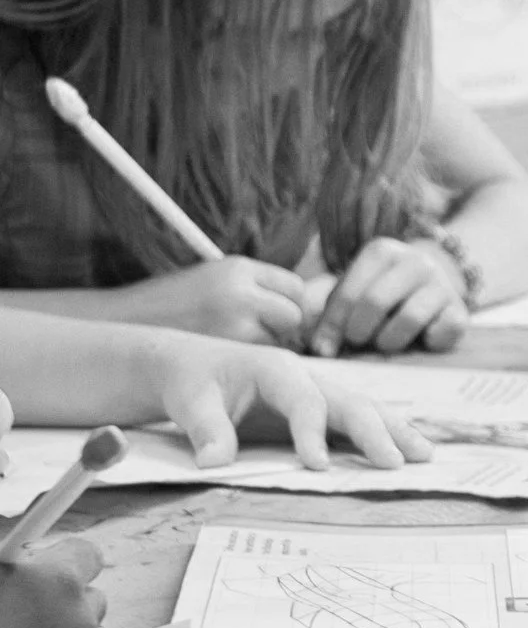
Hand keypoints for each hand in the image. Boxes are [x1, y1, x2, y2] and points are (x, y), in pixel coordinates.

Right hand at [0, 538, 104, 627]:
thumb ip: (6, 564)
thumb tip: (13, 563)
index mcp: (57, 582)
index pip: (85, 553)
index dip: (61, 556)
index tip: (37, 562)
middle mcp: (76, 620)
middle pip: (87, 595)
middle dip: (60, 594)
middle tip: (19, 597)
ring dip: (53, 626)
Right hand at [113, 258, 309, 345]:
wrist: (119, 323)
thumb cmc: (172, 305)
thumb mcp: (214, 282)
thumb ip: (255, 290)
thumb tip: (307, 309)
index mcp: (238, 268)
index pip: (294, 287)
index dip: (288, 304)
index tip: (273, 315)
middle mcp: (240, 291)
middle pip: (294, 314)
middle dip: (284, 327)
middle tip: (258, 334)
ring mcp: (233, 322)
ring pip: (277, 339)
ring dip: (265, 344)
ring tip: (230, 341)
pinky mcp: (223, 350)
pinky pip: (256, 357)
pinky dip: (248, 359)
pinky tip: (222, 355)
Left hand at [143, 334, 433, 469]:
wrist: (193, 367)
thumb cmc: (193, 382)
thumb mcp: (189, 402)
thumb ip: (205, 430)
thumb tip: (213, 463)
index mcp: (277, 369)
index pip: (305, 402)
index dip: (313, 433)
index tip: (318, 467)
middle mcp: (308, 377)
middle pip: (350, 402)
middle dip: (375, 432)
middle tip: (395, 464)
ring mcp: (320, 392)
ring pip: (366, 409)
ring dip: (395, 432)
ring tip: (424, 456)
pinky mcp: (323, 408)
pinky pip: (360, 419)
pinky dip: (387, 434)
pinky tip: (408, 450)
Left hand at [304, 237, 468, 357]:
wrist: (430, 289)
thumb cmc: (380, 296)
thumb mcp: (353, 294)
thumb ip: (331, 316)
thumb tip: (321, 349)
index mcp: (382, 251)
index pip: (348, 293)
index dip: (332, 325)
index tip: (325, 348)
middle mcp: (416, 261)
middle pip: (375, 302)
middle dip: (359, 332)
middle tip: (358, 341)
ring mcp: (442, 284)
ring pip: (409, 319)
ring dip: (390, 341)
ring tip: (386, 342)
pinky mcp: (461, 310)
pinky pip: (442, 332)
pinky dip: (427, 342)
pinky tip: (420, 339)